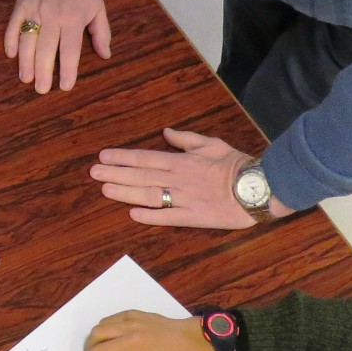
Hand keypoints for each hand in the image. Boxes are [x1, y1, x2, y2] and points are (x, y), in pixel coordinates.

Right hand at [4, 0, 110, 93]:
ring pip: (28, 41)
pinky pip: (14, 25)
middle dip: (43, 72)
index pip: (70, 51)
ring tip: (26, 78)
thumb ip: (102, 33)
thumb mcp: (99, 8)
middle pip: (46, 50)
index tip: (65, 86)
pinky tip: (11, 54)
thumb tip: (105, 55)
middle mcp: (54, 18)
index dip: (67, 70)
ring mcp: (36, 11)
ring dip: (26, 62)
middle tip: (41, 89)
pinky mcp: (22, 4)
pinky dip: (11, 40)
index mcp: (74, 20)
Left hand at [91, 128, 294, 227]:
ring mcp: (185, 199)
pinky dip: (151, 216)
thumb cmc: (237, 164)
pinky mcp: (194, 217)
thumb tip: (166, 133)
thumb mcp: (212, 143)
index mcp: (182, 160)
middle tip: (93, 173)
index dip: (123, 158)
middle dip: (115, 174)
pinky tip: (133, 214)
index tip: (104, 157)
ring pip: (149, 195)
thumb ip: (186, 139)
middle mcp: (179, 179)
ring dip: (125, 193)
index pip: (145, 158)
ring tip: (105, 190)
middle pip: (141, 176)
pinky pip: (169, 217)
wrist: (258, 188)